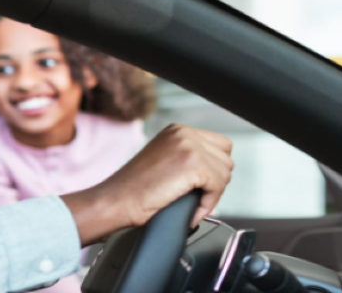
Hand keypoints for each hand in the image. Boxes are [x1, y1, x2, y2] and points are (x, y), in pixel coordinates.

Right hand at [60, 124, 232, 243]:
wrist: (115, 200)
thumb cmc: (133, 189)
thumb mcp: (163, 161)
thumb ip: (187, 158)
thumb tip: (216, 173)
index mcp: (177, 130)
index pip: (219, 146)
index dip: (213, 170)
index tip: (200, 186)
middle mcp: (184, 132)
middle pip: (225, 158)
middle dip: (214, 181)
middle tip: (196, 196)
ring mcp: (189, 146)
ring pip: (224, 172)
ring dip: (212, 193)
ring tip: (192, 203)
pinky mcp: (192, 164)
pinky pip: (218, 186)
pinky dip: (208, 203)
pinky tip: (192, 211)